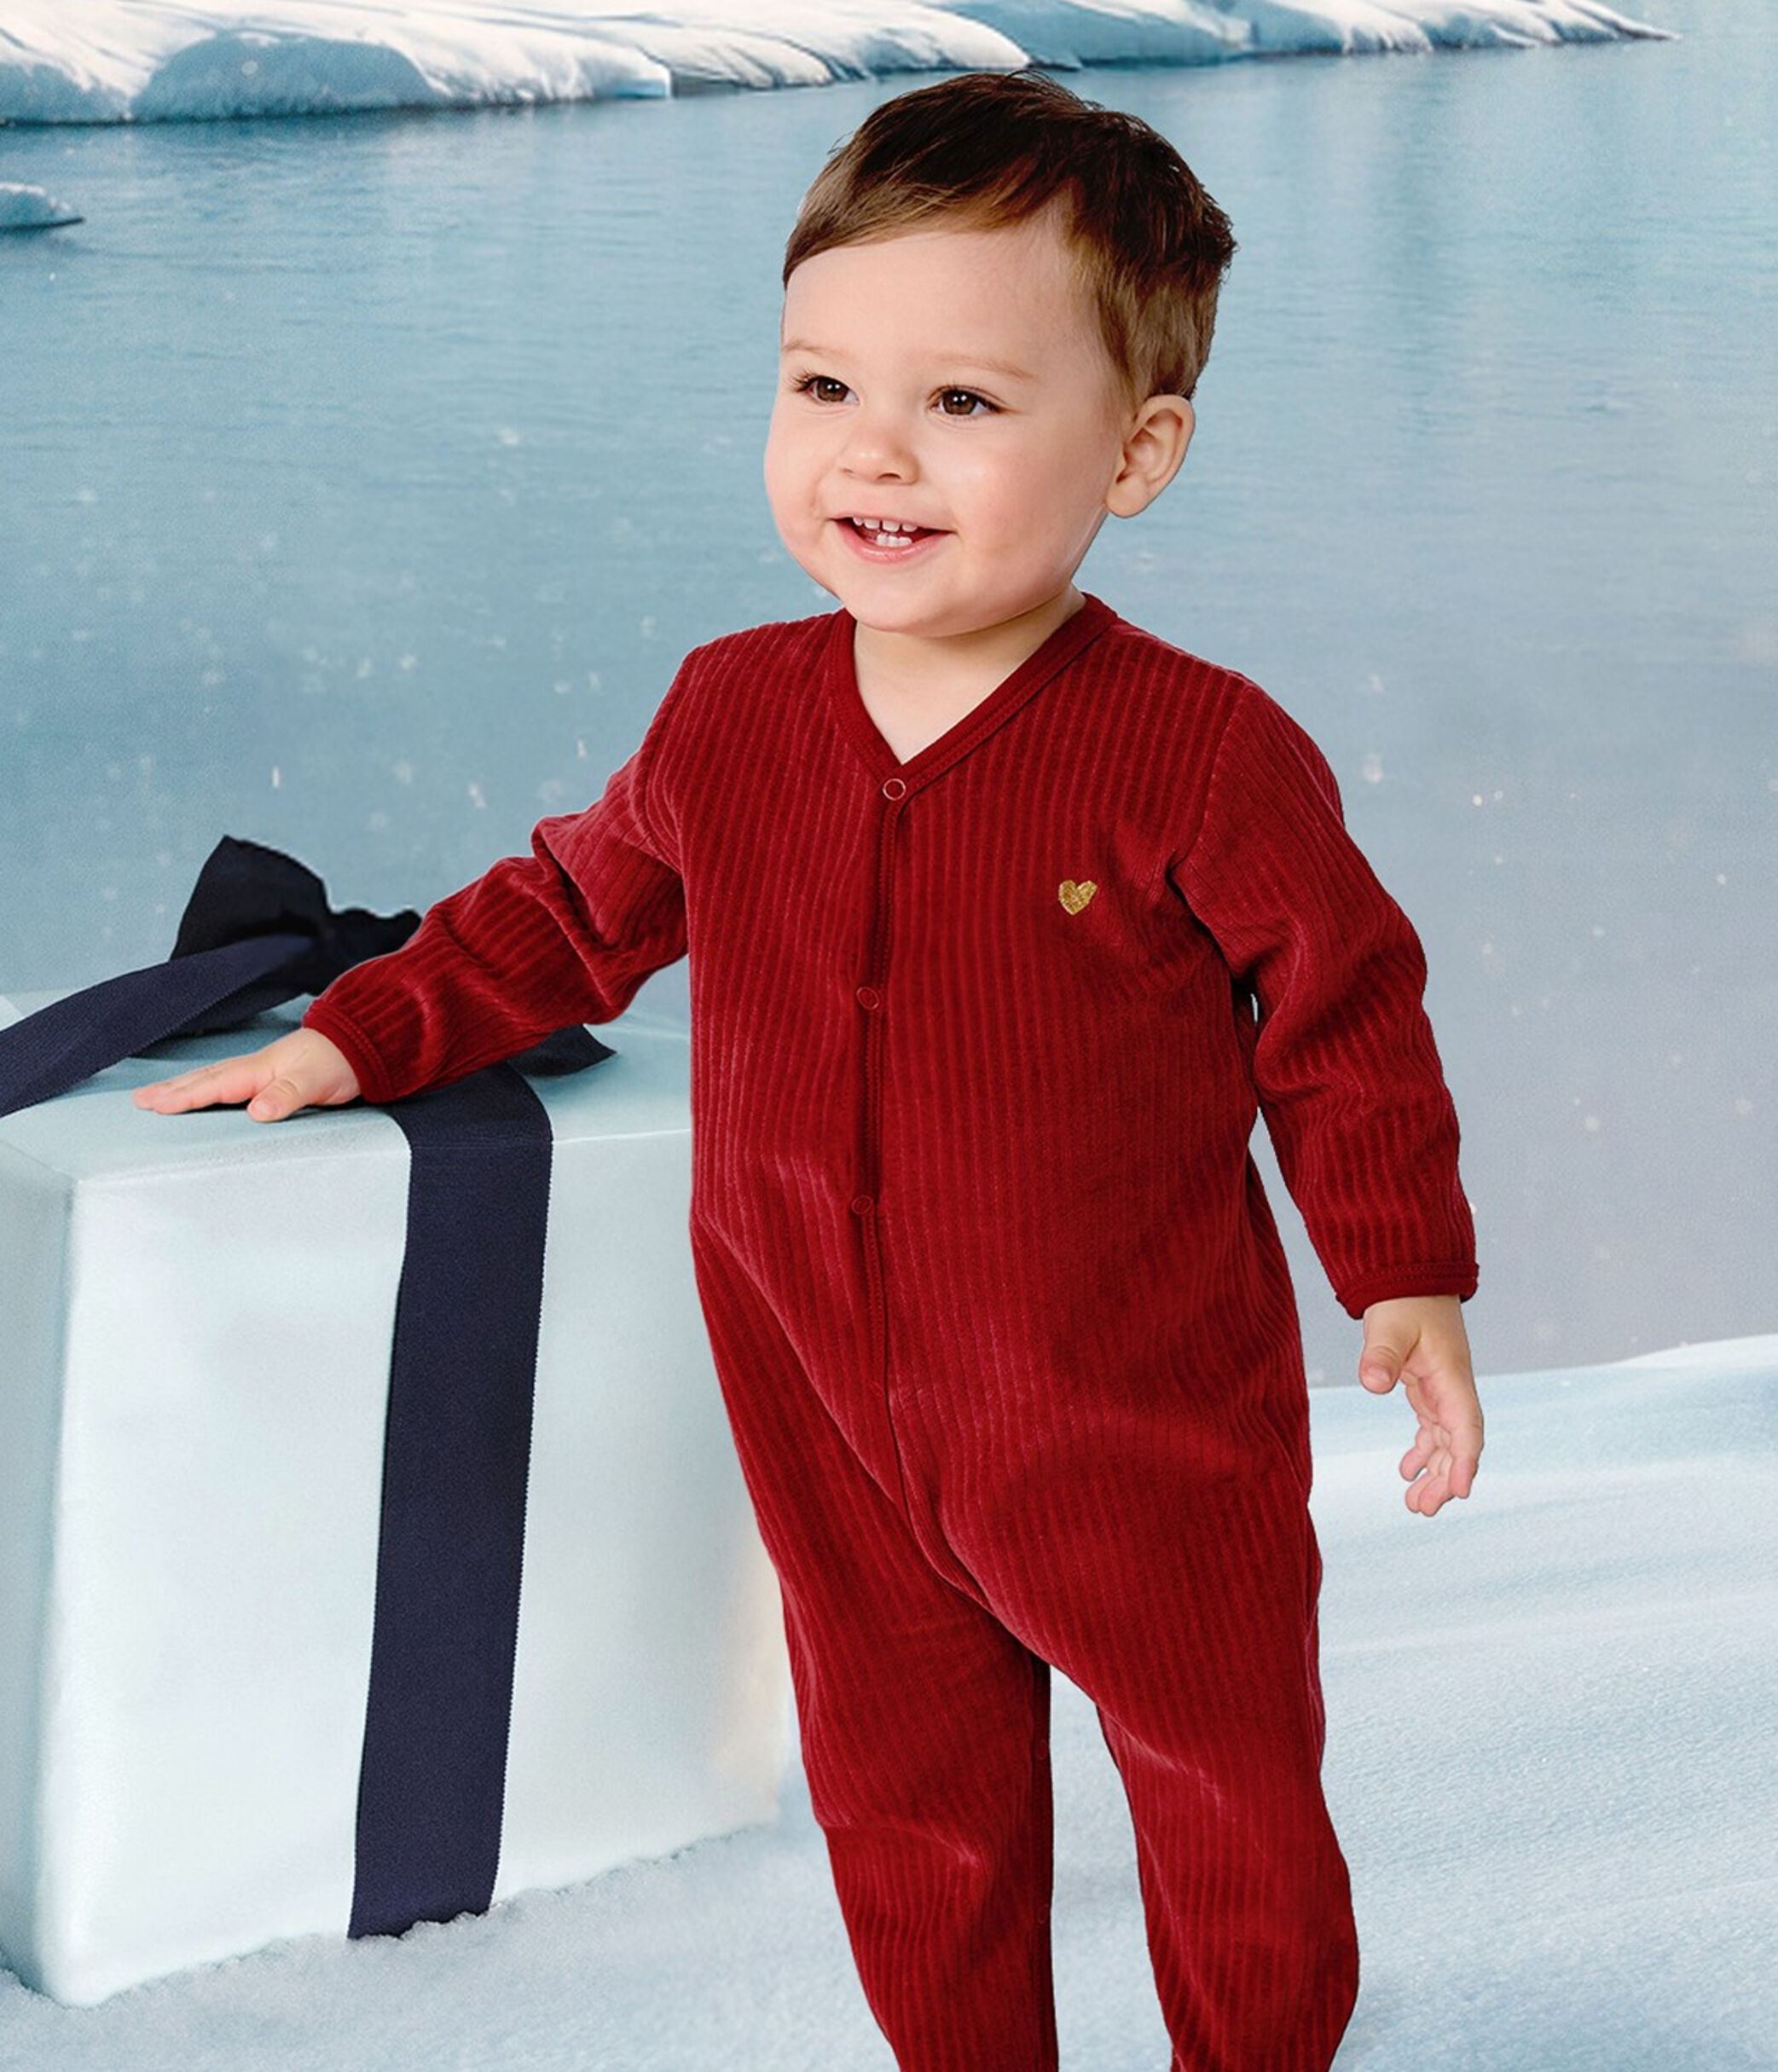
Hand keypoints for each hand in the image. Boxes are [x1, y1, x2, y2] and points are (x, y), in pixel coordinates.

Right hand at [132, 1028, 359, 1122]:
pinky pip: (227, 1084)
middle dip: (171, 1090)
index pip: (214, 1086)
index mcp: (259, 1070)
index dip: (184, 1097)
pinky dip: (205, 1088)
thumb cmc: (338, 1061)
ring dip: (183, 1088)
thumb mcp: (315, 1080)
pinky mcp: (269, 1078)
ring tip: (155, 1097)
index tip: (154, 1105)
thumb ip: (287, 1095)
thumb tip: (258, 1110)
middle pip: (204, 1080)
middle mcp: (254, 1069)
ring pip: (212, 1079)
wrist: (360, 1043)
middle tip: (139, 1101)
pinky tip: (198, 1096)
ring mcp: (260, 1072)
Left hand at [1358, 1295, 1482, 1516]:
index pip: (1467, 1426)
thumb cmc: (1403, 1300)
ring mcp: (1443, 1390)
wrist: (1409, 1278)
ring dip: (1434, 1473)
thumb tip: (1373, 1384)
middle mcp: (1453, 1388)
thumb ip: (1380, 1354)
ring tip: (1413, 1504)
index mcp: (1452, 1376)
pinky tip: (1406, 1473)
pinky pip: (1431, 1429)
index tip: (1460, 1491)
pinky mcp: (1428, 1388)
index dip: (1464, 1460)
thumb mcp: (1388, 1325)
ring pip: (1445, 1441)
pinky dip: (1422, 1452)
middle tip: (1421, 1510)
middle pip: (1458, 1443)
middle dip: (1445, 1479)